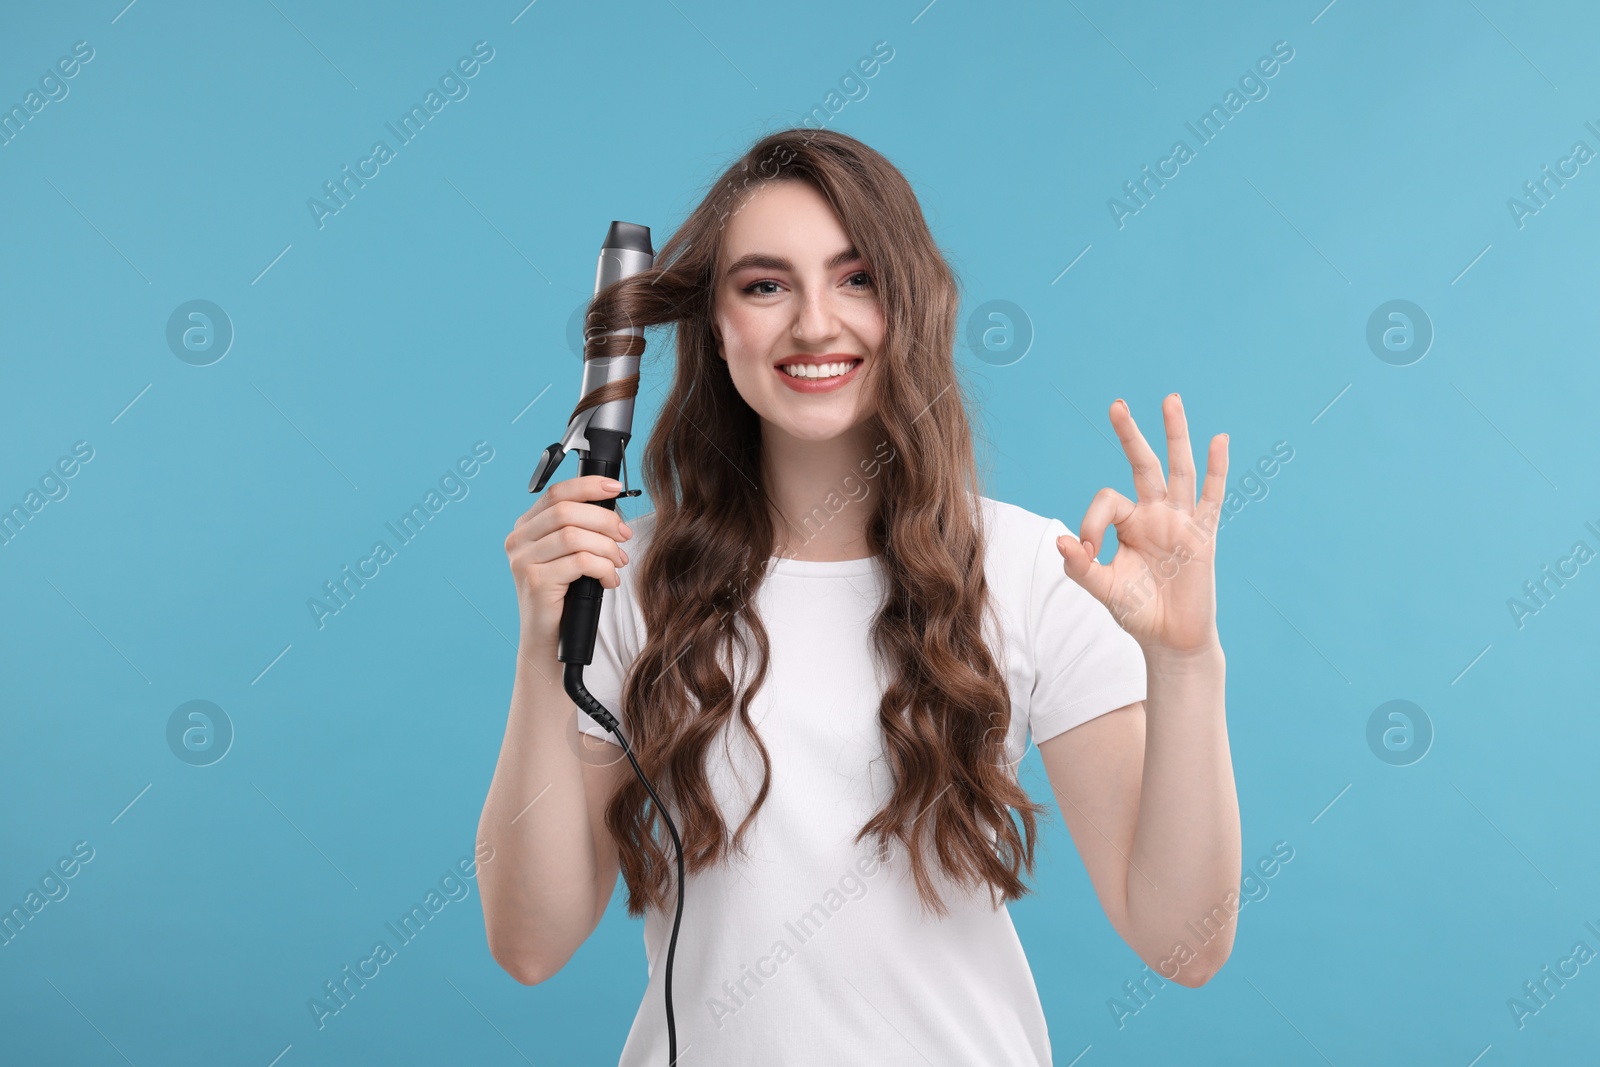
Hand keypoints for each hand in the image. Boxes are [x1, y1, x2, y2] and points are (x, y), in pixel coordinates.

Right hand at [503, 474, 632, 650]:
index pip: (557, 493)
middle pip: (567, 511)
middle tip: (625, 535)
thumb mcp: (569, 556)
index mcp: (525, 528)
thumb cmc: (564, 598)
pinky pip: (580, 562)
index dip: (589, 486)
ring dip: (607, 547)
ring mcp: (523, 561)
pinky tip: (609, 581)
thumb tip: (612, 508)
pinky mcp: (535, 582)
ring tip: (619, 562)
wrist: (548, 643)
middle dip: (604, 520)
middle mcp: (518, 541)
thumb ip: (579, 529)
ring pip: (575, 536)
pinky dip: (603, 568)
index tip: (615, 488)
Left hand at [1055, 394, 1226, 656]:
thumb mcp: (1103, 589)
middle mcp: (1154, 514)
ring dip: (1175, 435)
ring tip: (1170, 399)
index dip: (1091, 521)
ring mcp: (1181, 521)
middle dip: (1129, 435)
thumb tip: (1061, 541)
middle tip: (1115, 404)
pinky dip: (1217, 469)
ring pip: (1178, 469)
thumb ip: (1081, 567)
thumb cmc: (1136, 611)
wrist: (1171, 639)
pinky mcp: (1203, 536)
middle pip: (1142, 464)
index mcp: (1127, 523)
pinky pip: (1212, 497)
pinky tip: (1218, 440)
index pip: (1107, 500)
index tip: (1087, 552)